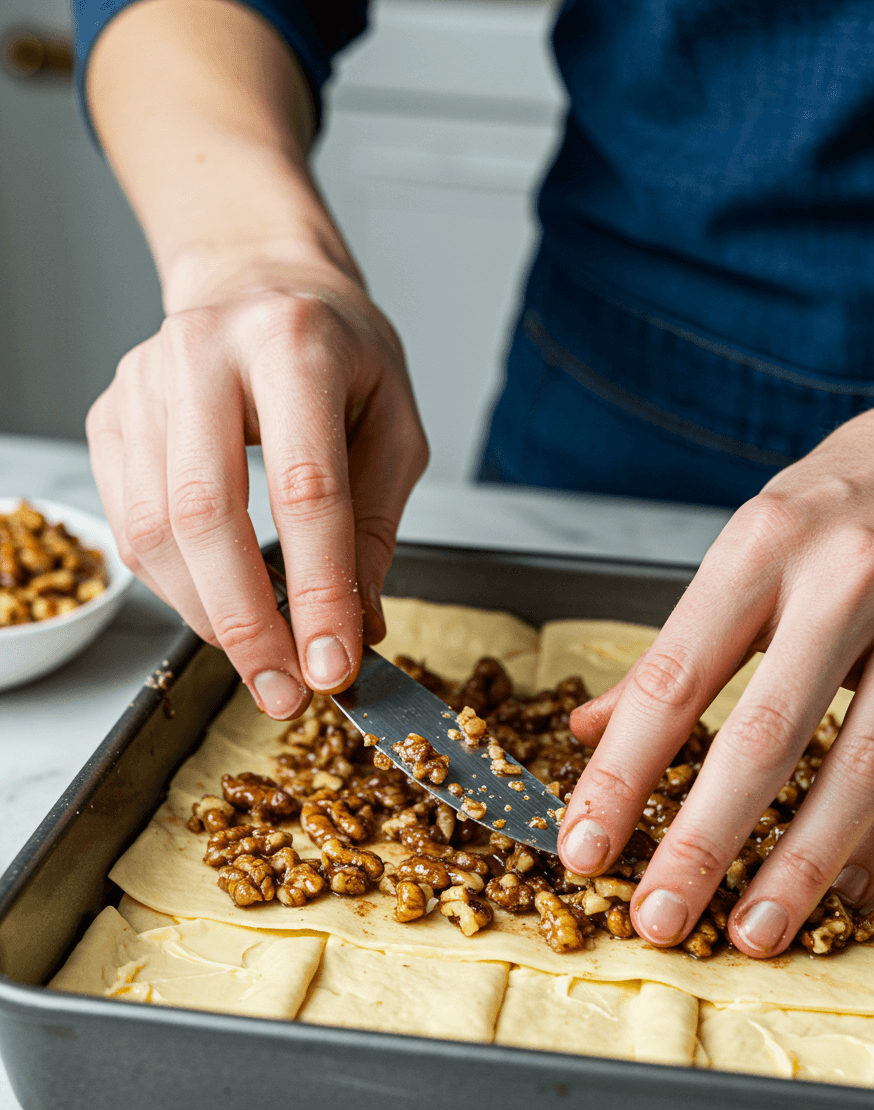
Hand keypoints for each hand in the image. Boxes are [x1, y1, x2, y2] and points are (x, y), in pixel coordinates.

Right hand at [87, 255, 426, 716]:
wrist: (259, 284)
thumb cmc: (337, 353)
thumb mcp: (392, 425)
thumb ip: (376, 525)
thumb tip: (357, 624)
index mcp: (293, 345)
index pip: (305, 488)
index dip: (316, 590)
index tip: (332, 665)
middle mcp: (204, 355)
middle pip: (206, 515)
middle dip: (246, 623)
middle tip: (283, 690)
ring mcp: (142, 384)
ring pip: (155, 531)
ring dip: (208, 616)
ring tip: (260, 658)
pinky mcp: (109, 417)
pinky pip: (129, 527)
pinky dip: (174, 587)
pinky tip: (218, 603)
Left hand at [558, 400, 873, 956]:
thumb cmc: (842, 495)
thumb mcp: (750, 542)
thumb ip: (676, 644)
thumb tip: (594, 726)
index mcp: (762, 546)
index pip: (673, 680)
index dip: (622, 773)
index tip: (584, 843)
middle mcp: (841, 580)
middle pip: (764, 736)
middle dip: (705, 840)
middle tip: (658, 915)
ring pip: (860, 765)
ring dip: (803, 861)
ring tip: (755, 929)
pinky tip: (847, 888)